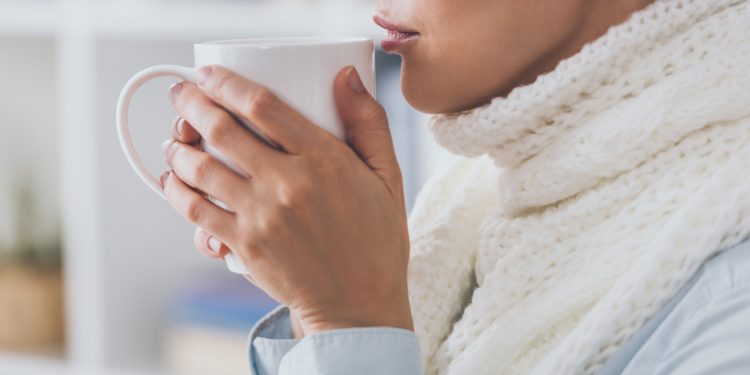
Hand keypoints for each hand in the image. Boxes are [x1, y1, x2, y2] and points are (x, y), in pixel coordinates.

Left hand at [160, 65, 412, 333]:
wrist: (359, 306)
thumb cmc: (376, 241)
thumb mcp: (388, 177)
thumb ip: (368, 123)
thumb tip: (347, 76)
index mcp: (324, 160)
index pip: (264, 105)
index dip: (228, 83)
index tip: (210, 74)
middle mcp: (287, 183)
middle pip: (222, 130)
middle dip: (192, 104)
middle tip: (183, 95)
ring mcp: (260, 216)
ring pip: (200, 169)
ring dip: (178, 147)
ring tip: (174, 139)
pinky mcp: (243, 245)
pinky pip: (196, 211)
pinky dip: (177, 192)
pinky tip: (173, 181)